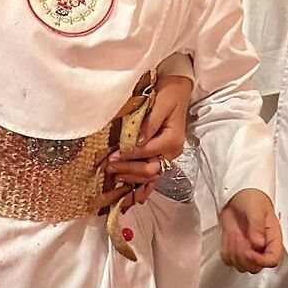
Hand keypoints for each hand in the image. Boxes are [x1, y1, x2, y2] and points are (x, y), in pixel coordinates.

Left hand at [105, 66, 192, 205]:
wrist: (178, 89)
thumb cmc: (170, 93)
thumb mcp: (161, 103)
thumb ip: (149, 122)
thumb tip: (136, 140)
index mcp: (172, 140)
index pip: (148, 152)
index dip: (130, 155)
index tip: (113, 155)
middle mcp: (171, 152)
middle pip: (149, 170)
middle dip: (128, 170)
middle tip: (108, 166)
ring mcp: (166, 156)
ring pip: (149, 176)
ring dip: (131, 179)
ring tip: (113, 178)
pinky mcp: (160, 156)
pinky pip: (151, 176)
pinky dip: (142, 187)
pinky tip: (132, 198)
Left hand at [219, 188, 283, 273]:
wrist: (237, 194)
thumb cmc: (252, 198)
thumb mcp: (256, 208)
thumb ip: (257, 225)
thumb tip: (258, 244)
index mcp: (273, 239)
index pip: (272, 260)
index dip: (260, 261)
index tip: (248, 251)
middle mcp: (262, 249)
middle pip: (255, 268)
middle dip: (243, 256)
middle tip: (238, 237)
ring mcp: (248, 250)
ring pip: (241, 266)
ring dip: (233, 252)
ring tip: (233, 233)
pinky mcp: (235, 249)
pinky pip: (229, 260)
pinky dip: (226, 250)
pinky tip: (228, 236)